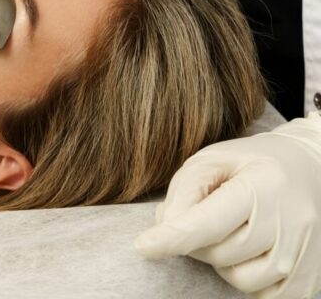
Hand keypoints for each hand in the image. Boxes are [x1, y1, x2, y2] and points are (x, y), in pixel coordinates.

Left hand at [135, 113, 320, 297]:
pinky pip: (260, 294)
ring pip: (237, 279)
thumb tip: (165, 229)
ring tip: (237, 229)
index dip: (171, 238)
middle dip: (197, 240)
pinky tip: (254, 249)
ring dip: (223, 260)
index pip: (207, 223)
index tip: (142, 247)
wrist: (313, 171)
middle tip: (210, 214)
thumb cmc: (251, 164)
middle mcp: (290, 224)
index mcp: (263, 186)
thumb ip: (185, 192)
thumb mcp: (212, 160)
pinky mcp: (311, 278)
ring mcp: (304, 254)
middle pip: (216, 254)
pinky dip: (247, 275)